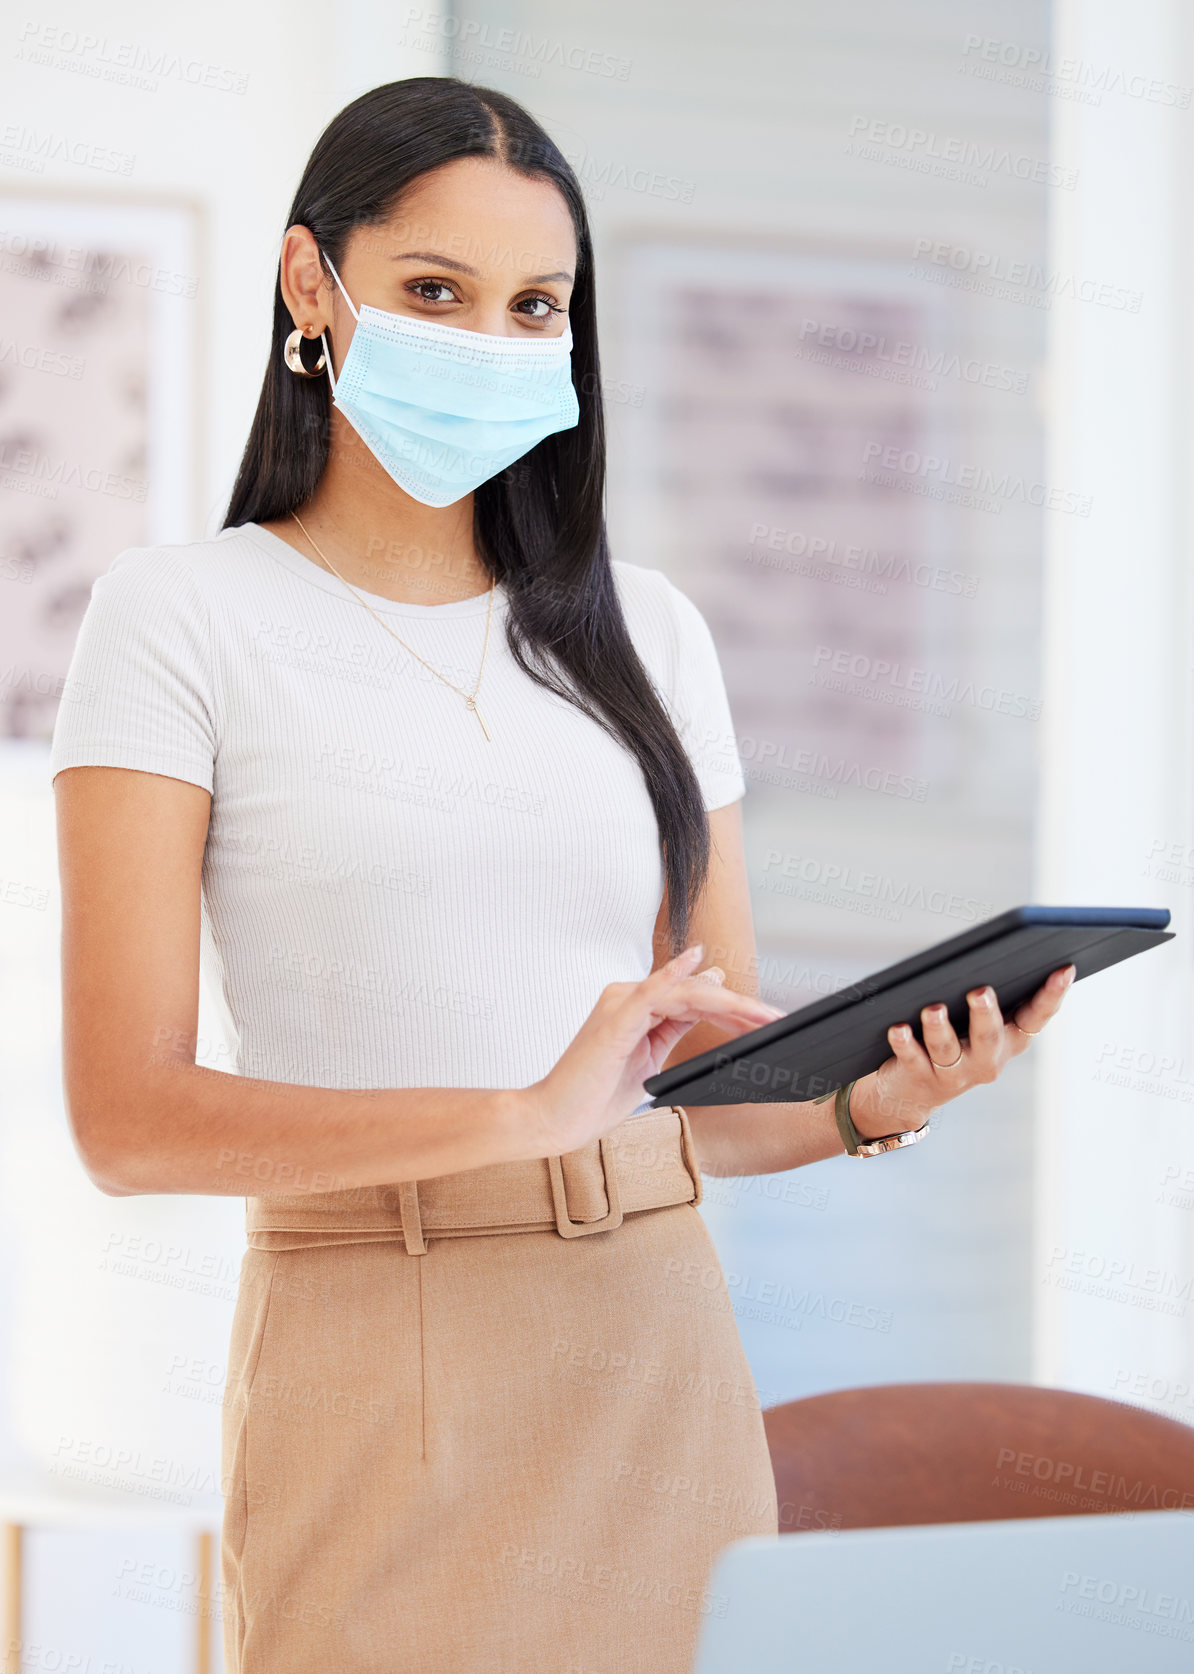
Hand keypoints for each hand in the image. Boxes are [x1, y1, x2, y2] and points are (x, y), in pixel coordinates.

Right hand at [523, 943, 785, 1155]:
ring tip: (762, 1016)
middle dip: (740, 1008)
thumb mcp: (648, 1063)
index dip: (733, 1009)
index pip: (694, 1000)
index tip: (766, 1019)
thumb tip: (702, 1008)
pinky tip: (700, 965)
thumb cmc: (594, 1097)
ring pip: (687, 994)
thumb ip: (672, 1032)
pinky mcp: (616, 1019)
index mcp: (636, 1008)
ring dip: (730, 1005)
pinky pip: (653, 992)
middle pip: (697, 994)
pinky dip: (677, 976)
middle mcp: (628, 997)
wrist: (555, 1118)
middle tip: (776, 1018)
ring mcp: (621, 1004)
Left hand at [848, 963, 1076, 1139]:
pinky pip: (913, 1059)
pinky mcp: (920, 1079)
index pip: (1037, 1017)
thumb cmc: (953, 1039)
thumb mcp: (977, 1021)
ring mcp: (955, 1073)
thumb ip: (989, 994)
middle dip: (986, 1014)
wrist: (913, 1092)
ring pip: (948, 1050)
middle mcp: (987, 1060)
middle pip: (989, 1036)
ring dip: (939, 1028)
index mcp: (1009, 1039)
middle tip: (980, 991)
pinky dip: (905, 1043)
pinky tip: (898, 1028)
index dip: (1052, 995)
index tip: (1064, 968)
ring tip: (933, 1009)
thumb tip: (988, 952)